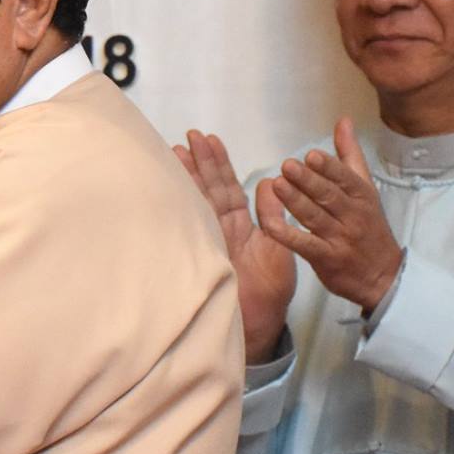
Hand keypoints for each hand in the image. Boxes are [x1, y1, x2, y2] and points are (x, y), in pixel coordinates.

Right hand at [175, 129, 297, 362]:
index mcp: (241, 224)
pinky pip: (193, 220)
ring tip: (176, 148)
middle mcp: (222, 227)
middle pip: (209, 188)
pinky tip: (174, 181)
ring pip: (198, 200)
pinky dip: (184, 200)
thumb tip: (269, 184)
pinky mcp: (203, 248)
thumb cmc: (272, 288)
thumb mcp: (279, 245)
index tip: (209, 139)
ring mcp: (210, 237)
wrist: (260, 318)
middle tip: (190, 135)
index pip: (228, 187)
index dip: (219, 164)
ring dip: (188, 175)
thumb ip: (273, 215)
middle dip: (200, 161)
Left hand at [263, 117, 403, 313]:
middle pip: (329, 196)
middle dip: (309, 181)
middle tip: (288, 165)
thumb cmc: (369, 227)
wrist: (383, 276)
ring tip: (277, 185)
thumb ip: (350, 156)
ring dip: (296, 202)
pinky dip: (288, 235)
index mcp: (362, 196)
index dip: (329, 168)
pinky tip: (271, 225)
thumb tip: (343, 121)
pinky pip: (305, 245)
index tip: (311, 155)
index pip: (346, 179)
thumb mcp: (365, 190)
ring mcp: (340, 238)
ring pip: (315, 217)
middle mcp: (352, 215)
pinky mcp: (326, 258)